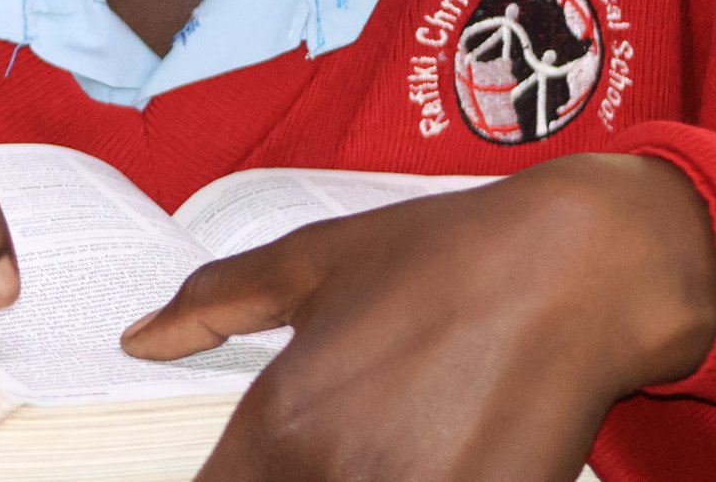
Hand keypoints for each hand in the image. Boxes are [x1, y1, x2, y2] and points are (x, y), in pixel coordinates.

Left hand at [122, 155, 715, 481]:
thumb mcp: (310, 261)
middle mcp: (340, 474)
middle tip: (338, 442)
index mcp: (285, 421)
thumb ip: (212, 304)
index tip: (246, 471)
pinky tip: (435, 455)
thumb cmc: (442, 255)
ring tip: (386, 443)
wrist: (577, 268)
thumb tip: (138, 338)